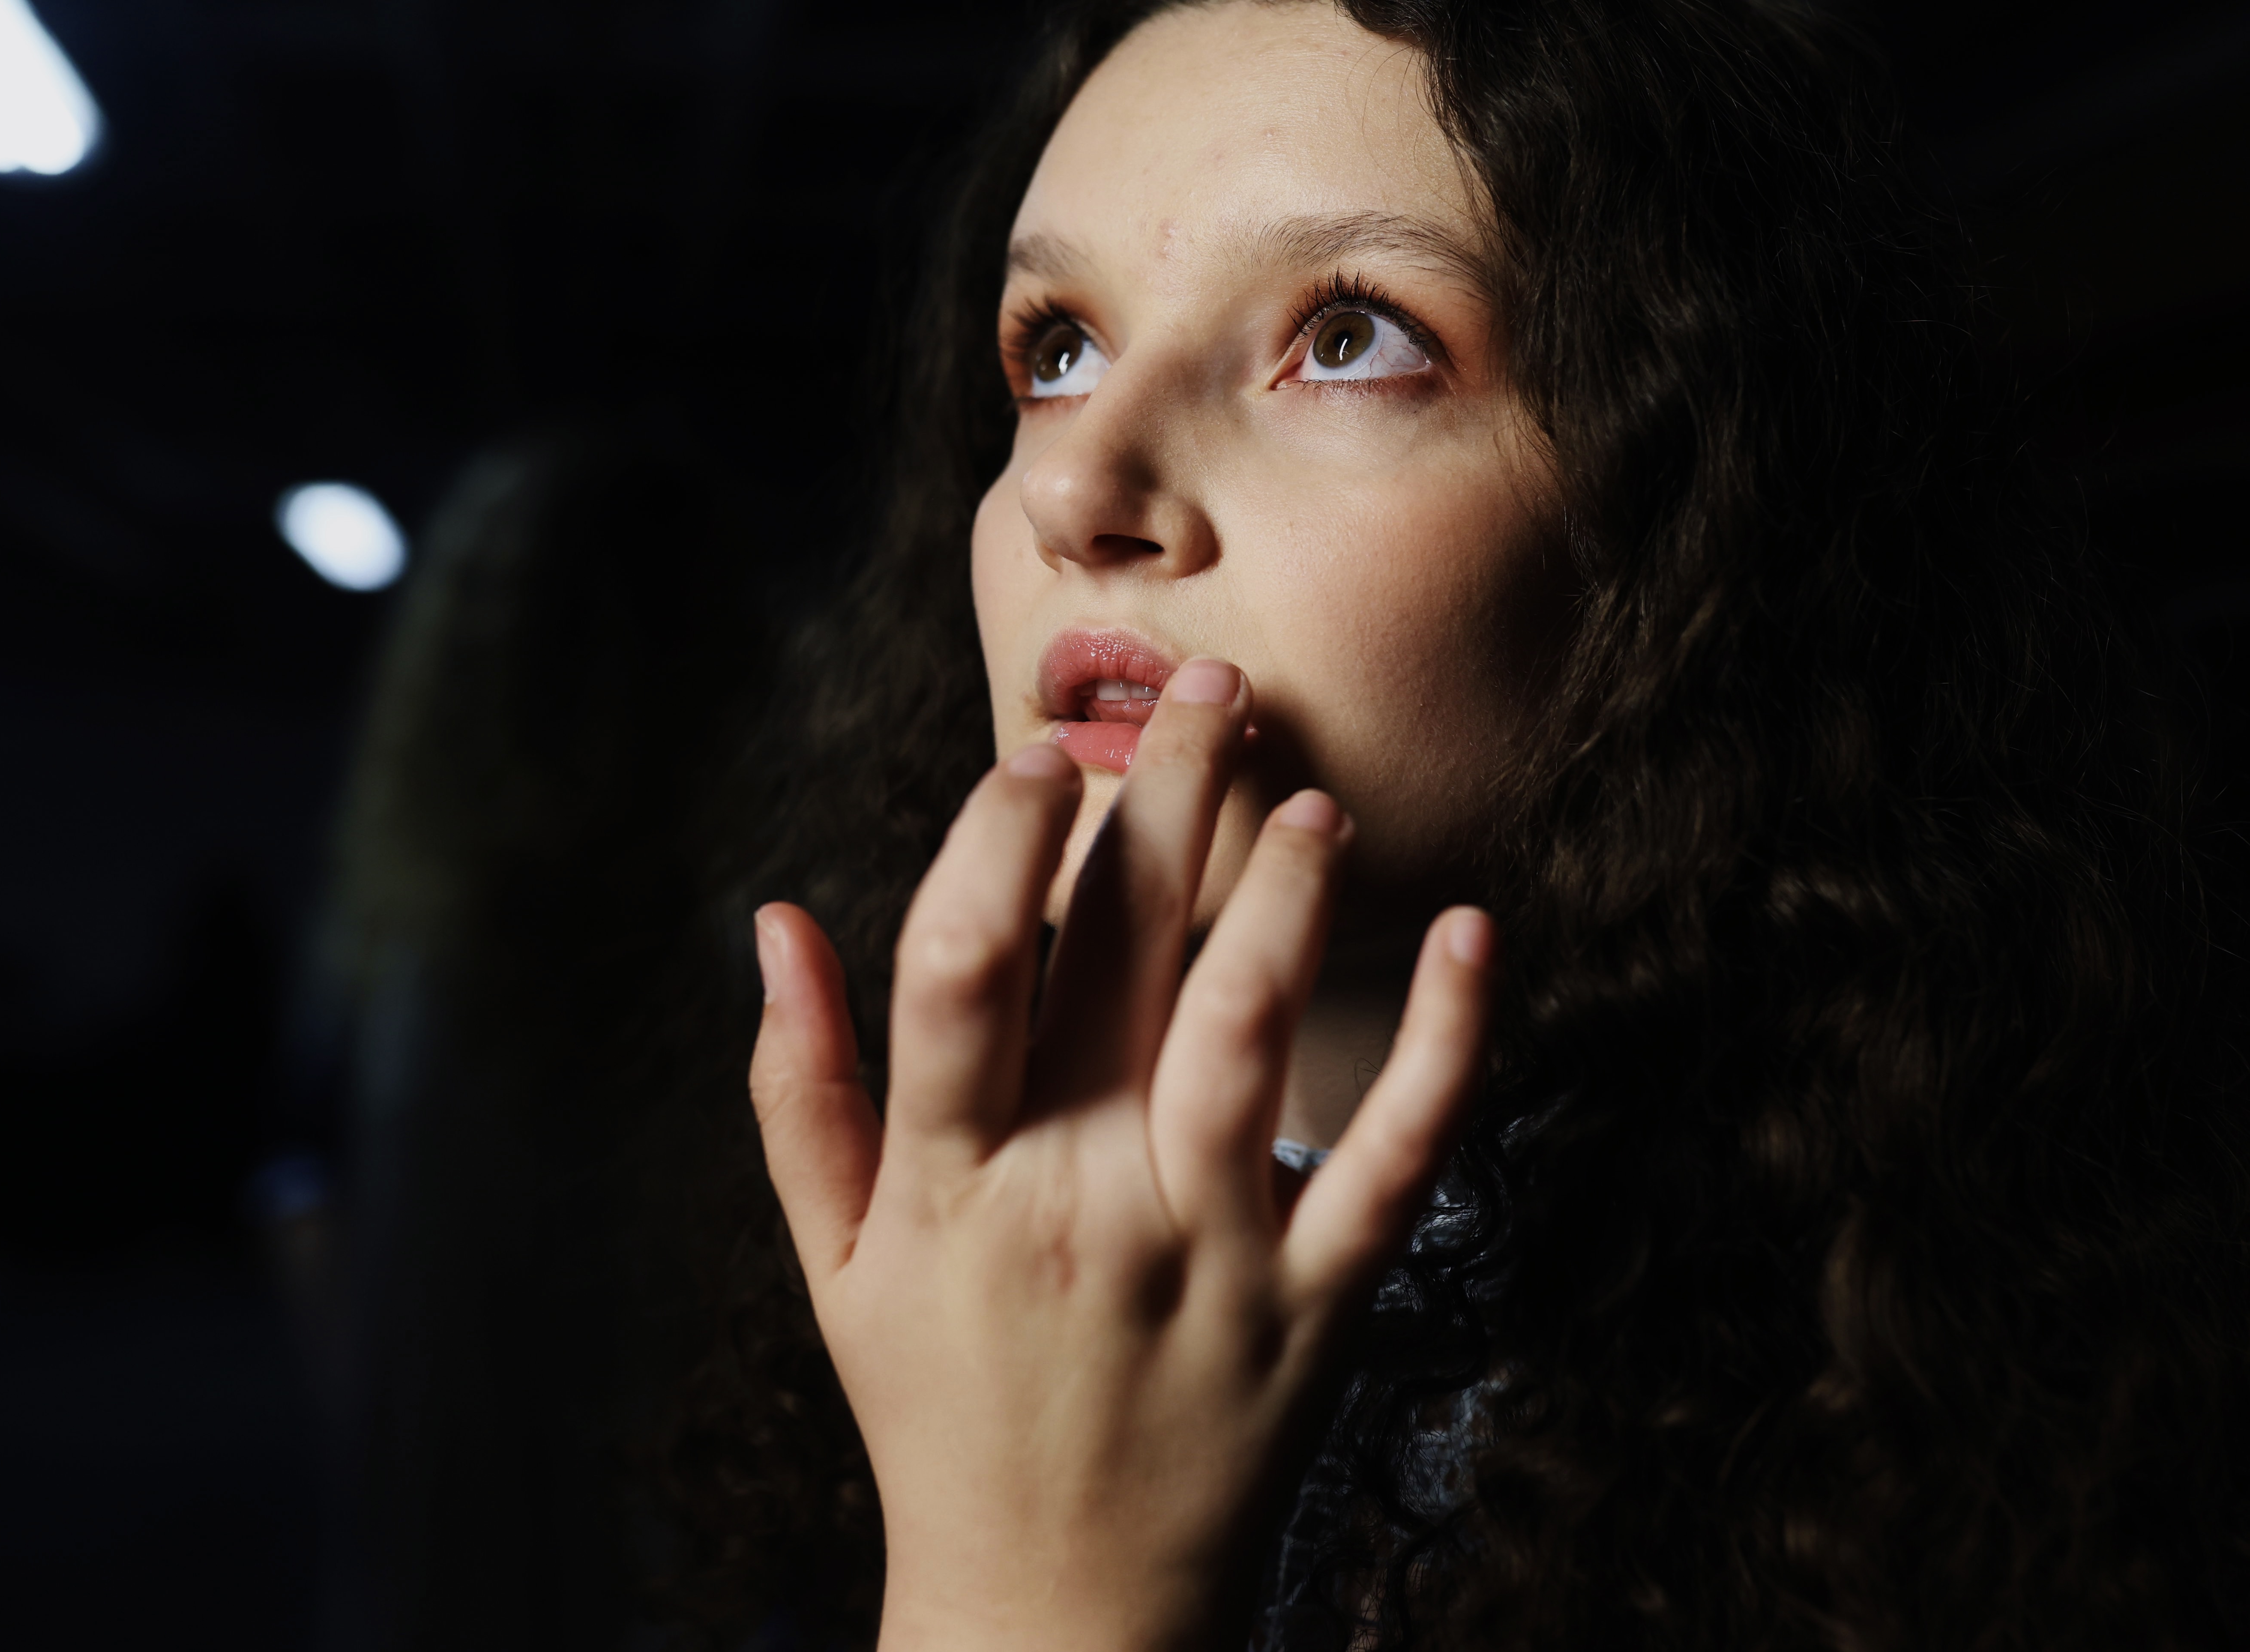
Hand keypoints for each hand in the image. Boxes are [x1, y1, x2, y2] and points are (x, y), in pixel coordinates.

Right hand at [749, 658, 1493, 1651]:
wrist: (1061, 1608)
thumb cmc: (938, 1411)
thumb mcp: (833, 1265)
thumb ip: (796, 1089)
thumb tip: (774, 921)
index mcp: (950, 1185)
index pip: (964, 968)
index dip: (998, 842)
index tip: (1037, 760)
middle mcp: (1078, 1203)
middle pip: (1123, 961)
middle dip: (1166, 803)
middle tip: (1211, 689)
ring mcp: (1209, 1256)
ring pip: (1255, 1033)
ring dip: (1287, 896)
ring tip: (1309, 792)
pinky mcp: (1317, 1305)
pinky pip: (1401, 1159)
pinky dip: (1448, 1043)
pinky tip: (1475, 935)